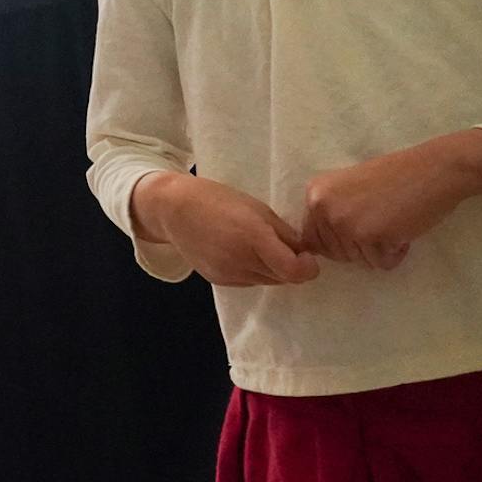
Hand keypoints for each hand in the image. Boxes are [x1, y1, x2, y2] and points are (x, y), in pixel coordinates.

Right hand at [137, 173, 322, 288]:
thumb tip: (304, 252)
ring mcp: (228, 274)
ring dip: (271, 269)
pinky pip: (249, 281)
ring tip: (257, 246)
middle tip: (281, 245)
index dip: (308, 267)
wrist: (173, 209)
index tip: (306, 256)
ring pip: (266, 281)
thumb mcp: (258, 208)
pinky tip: (239, 252)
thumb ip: (284, 233)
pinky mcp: (218, 280)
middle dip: (289, 265)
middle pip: (283, 278)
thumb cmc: (218, 199)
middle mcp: (241, 261)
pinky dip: (253, 271)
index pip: (295, 271)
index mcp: (254, 237)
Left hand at [300, 139, 481, 271]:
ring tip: (394, 223)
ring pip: (358, 260)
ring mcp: (343, 221)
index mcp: (314, 193)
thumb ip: (330, 212)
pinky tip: (404, 230)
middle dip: (361, 246)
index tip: (363, 224)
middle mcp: (321, 206)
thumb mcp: (348, 189)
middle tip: (383, 221)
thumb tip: (313, 249)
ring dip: (380, 249)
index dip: (340, 239)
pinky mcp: (368, 235)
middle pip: (335, 253)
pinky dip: (396, 254)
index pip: (312, 238)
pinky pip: (380, 263)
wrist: (434, 169)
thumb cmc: (397, 177)